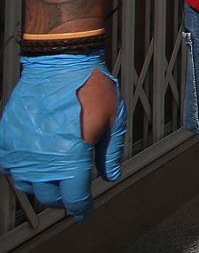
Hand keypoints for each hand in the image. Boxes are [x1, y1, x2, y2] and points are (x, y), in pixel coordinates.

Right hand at [0, 52, 125, 219]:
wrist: (60, 63)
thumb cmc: (91, 89)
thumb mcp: (113, 120)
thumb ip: (110, 153)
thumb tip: (109, 176)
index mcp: (70, 158)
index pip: (73, 197)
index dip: (81, 207)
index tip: (84, 211)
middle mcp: (41, 160)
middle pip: (49, 196)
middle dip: (63, 197)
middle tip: (72, 192)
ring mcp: (20, 150)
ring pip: (27, 185)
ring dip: (42, 185)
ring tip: (55, 178)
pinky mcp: (6, 139)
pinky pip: (11, 167)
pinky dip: (24, 170)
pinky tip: (37, 163)